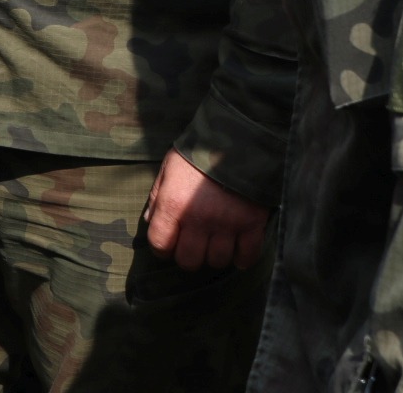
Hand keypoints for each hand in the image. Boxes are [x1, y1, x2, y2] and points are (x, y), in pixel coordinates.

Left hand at [143, 149, 270, 270]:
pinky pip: (247, 256)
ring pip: (217, 261)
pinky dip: (242, 259)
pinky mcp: (252, 224)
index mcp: (173, 205)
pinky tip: (237, 252)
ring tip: (214, 244)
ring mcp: (227, 224)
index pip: (160, 244)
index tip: (168, 245)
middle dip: (188, 256)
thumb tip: (150, 220)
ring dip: (214, 256)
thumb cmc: (198, 155)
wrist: (237, 140)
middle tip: (192, 246)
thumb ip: (158, 197)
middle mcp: (198, 219)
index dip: (162, 249)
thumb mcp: (168, 170)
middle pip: (189, 260)